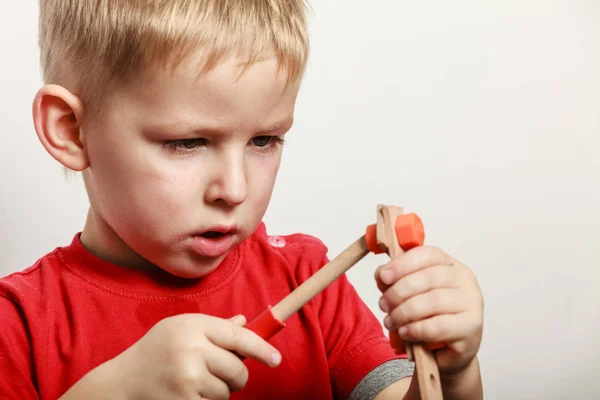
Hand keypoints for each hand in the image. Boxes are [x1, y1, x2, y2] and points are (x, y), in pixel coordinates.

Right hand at [111, 314, 280, 399]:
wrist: (120, 384)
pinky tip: (188, 395)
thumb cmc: (155, 352)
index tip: (276, 359)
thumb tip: (245, 323)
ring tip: (193, 384)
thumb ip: (214, 328)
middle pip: (237, 369)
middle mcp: (191, 350)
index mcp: (193, 326)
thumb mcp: (180, 329)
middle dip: (236, 377)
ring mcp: (187, 378)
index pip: (239, 337)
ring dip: (218, 393)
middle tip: (220, 375)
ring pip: (226, 392)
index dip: (262, 349)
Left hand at [375, 246, 482, 376]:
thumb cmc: (428, 319)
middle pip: (429, 277)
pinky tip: (405, 332)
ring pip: (433, 301)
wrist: (446, 354)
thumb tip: (381, 274)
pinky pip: (438, 326)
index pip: (429, 255)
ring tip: (391, 322)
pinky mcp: (471, 328)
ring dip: (404, 312)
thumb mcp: (408, 295)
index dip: (403, 263)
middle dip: (399, 291)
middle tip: (384, 305)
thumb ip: (395, 281)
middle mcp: (464, 280)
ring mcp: (471, 303)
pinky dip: (416, 329)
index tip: (383, 276)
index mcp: (450, 265)